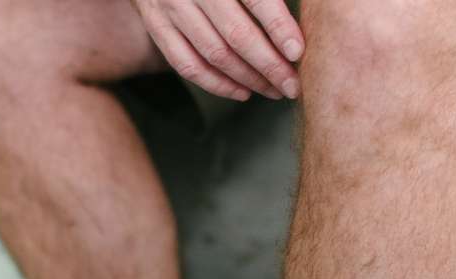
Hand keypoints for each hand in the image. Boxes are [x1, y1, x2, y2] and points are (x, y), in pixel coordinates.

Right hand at [133, 0, 302, 101]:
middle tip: (291, 85)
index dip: (278, 27)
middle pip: (236, 35)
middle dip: (269, 65)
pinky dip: (218, 85)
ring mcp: (171, 7)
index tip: (297, 52)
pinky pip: (189, 66)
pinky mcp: (158, 27)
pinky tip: (243, 92)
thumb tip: (292, 26)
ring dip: (248, 79)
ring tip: (273, 90)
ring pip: (215, 55)